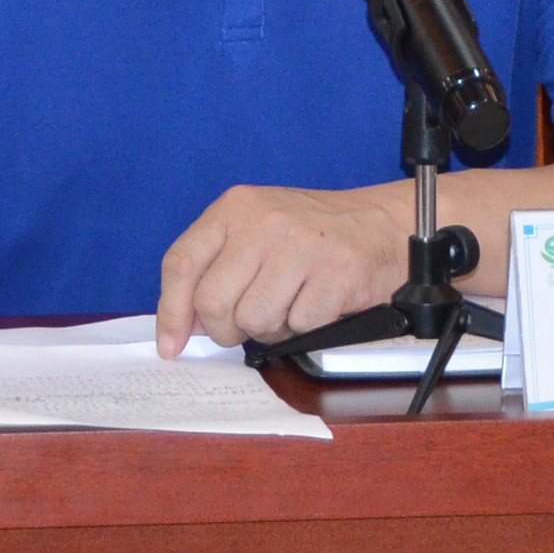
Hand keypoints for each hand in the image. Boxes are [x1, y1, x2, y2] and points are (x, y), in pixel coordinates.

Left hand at [155, 182, 408, 357]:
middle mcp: (264, 221)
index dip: (172, 312)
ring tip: (292, 303)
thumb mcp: (257, 231)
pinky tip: (319, 302)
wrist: (382, 224)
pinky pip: (298, 327)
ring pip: (253, 321)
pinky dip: (307, 327)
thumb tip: (184, 326)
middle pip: (213, 302)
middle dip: (227, 329)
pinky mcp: (334, 274)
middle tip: (251, 322)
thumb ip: (217, 267)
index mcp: (236, 207)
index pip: (182, 262)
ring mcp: (301, 246)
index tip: (171, 346)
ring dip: (272, 328)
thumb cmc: (313, 236)